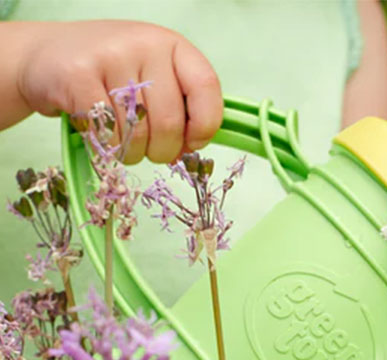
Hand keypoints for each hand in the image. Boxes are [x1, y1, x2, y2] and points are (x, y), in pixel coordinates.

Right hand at [5, 19, 221, 161]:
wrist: (44, 56)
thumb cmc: (109, 76)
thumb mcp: (152, 79)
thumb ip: (180, 106)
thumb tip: (193, 147)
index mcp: (171, 44)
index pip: (206, 87)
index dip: (204, 126)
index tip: (191, 143)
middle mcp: (143, 43)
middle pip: (170, 122)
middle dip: (162, 151)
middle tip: (150, 151)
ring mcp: (109, 55)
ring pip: (138, 133)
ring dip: (132, 153)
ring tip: (121, 141)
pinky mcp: (77, 74)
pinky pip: (107, 133)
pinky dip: (106, 146)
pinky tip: (99, 134)